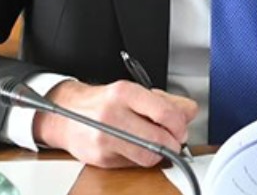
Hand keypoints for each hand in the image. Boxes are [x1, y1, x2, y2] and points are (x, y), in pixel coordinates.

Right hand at [35, 80, 196, 167]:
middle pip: (157, 138)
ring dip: (159, 154)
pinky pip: (133, 165)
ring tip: (157, 145)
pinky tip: (136, 148)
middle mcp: (112, 114)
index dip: (179, 125)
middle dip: (173, 143)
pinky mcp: (100, 158)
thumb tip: (190, 112)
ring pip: (148, 156)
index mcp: (124, 93)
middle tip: (175, 141)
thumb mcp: (134, 92)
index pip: (163, 112)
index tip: (182, 129)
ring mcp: (104, 139)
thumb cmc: (103, 103)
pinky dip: (140, 159)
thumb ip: (166, 101)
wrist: (66, 115)